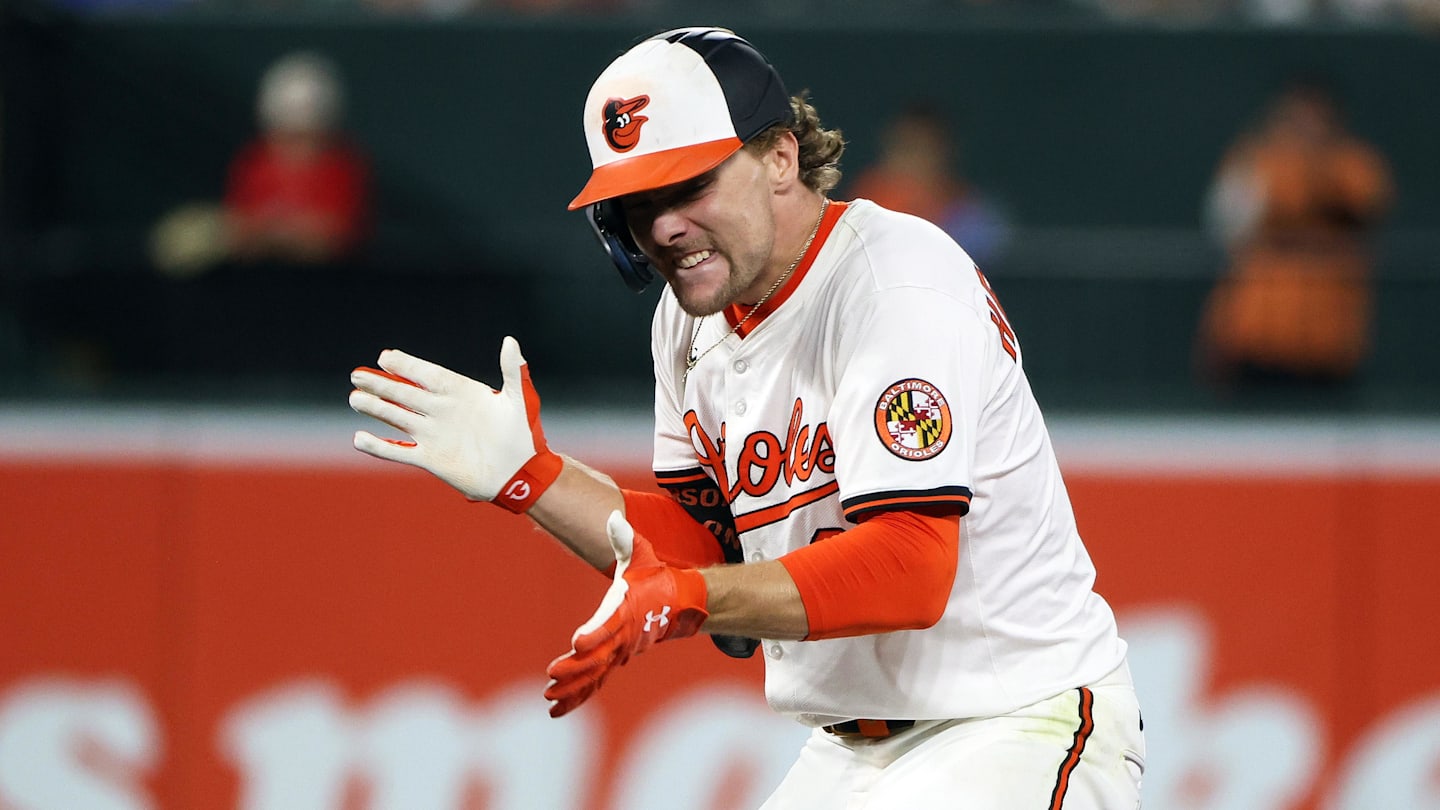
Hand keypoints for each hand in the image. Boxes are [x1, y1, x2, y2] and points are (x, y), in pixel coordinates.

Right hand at [349, 336, 561, 512]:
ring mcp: (434, 434)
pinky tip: (359, 438)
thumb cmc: (524, 436)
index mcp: (460, 392)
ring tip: (354, 398)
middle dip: (380, 384)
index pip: (426, 374)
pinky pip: (399, 450)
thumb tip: (510, 341)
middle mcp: (442, 411)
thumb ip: (513, 370)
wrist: (521, 474)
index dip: (406, 366)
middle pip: (404, 394)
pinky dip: (379, 446)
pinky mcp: (430, 459)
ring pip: (397, 418)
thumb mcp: (520, 400)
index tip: (385, 357)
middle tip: (357, 374)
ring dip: (376, 408)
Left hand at [545, 512, 707, 717]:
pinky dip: (577, 697)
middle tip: (551, 680)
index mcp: (626, 612)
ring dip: (573, 690)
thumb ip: (625, 538)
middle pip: (598, 658)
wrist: (679, 603)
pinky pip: (595, 682)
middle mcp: (623, 637)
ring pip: (595, 676)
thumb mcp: (642, 554)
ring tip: (549, 702)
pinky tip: (557, 710)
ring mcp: (619, 652)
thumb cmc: (654, 576)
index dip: (593, 635)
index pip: (609, 625)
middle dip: (575, 670)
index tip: (576, 643)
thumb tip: (614, 517)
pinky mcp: (614, 660)